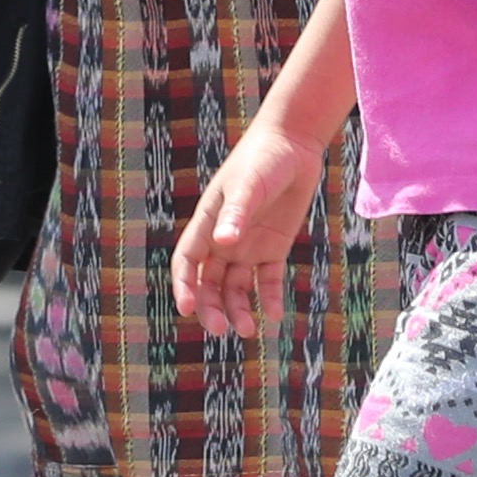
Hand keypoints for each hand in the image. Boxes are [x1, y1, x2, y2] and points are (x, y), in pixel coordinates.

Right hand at [172, 123, 328, 338]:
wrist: (293, 145)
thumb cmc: (262, 159)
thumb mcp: (247, 185)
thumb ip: (235, 214)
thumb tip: (222, 244)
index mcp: (207, 223)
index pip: (188, 262)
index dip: (184, 286)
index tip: (187, 309)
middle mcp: (223, 240)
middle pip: (209, 282)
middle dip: (211, 307)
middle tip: (222, 329)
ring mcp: (248, 245)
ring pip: (236, 287)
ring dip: (238, 308)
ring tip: (248, 330)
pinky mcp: (273, 247)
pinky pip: (268, 280)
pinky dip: (269, 298)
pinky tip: (275, 315)